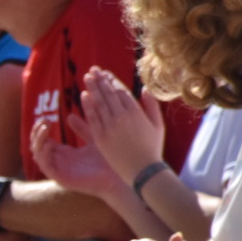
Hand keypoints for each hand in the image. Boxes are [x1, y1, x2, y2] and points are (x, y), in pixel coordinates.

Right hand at [30, 116, 122, 199]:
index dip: (40, 129)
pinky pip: (46, 168)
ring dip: (38, 141)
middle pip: (37, 146)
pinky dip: (44, 156)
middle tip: (45, 121)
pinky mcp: (62, 179)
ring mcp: (59, 171)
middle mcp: (58, 162)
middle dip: (37, 133)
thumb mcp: (93, 139)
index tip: (46, 119)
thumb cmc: (108, 160)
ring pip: (38, 156)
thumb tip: (70, 116)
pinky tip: (49, 144)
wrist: (118, 176)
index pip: (43, 140)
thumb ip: (82, 129)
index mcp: (63, 153)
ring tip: (45, 129)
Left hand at [81, 66, 166, 185]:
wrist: (143, 171)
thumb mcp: (157, 125)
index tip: (106, 73)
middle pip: (108, 94)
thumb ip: (151, 106)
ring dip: (92, 88)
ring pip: (99, 103)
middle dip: (100, 80)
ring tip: (87, 77)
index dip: (112, 81)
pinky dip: (88, 106)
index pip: (121, 91)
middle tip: (93, 70)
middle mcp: (122, 117)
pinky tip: (84, 95)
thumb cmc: (152, 148)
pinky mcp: (101, 138)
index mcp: (136, 112)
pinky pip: (93, 118)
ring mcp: (110, 127)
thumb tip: (144, 88)